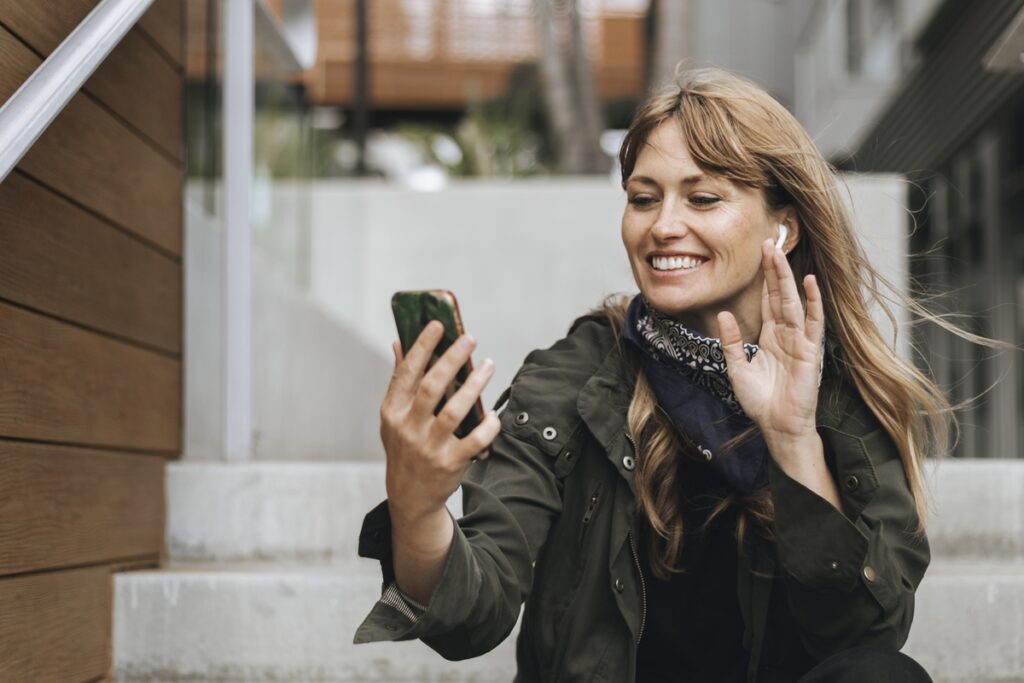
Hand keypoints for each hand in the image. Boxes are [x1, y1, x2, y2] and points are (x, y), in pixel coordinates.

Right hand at [379, 321, 500, 523]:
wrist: (410, 496)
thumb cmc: (405, 447)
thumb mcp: (393, 417)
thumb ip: (399, 381)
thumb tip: (398, 343)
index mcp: (393, 411)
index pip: (406, 372)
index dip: (421, 346)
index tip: (437, 325)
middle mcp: (408, 427)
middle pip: (432, 386)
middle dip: (452, 359)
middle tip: (470, 339)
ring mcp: (429, 446)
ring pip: (455, 410)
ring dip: (475, 385)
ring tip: (488, 365)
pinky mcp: (450, 462)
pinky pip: (475, 440)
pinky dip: (488, 425)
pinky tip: (495, 414)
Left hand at [718, 240, 824, 443]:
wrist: (777, 427)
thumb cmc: (760, 402)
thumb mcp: (737, 368)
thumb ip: (731, 341)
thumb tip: (724, 314)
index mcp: (771, 337)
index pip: (768, 301)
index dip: (764, 279)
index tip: (759, 255)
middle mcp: (787, 335)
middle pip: (780, 296)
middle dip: (774, 270)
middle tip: (767, 243)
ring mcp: (800, 341)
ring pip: (793, 303)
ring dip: (787, 279)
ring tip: (779, 254)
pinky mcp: (810, 353)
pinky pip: (812, 324)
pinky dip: (812, 303)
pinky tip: (808, 283)